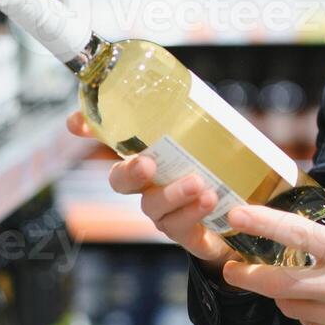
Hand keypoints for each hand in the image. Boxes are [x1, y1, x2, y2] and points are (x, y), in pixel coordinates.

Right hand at [67, 112, 239, 275]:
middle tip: (147, 164)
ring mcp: (164, 213)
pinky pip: (181, 229)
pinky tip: (210, 201)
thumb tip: (198, 88)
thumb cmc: (225, 170)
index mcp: (150, 156)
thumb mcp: (219, 136)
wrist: (248, 217)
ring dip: (173, 194)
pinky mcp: (186, 235)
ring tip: (199, 183)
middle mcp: (148, 186)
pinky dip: (194, 215)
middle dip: (129, 172)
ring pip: (153, 206)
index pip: (110, 140)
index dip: (90, 130)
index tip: (75, 123)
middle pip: (120, 181)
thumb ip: (204, 117)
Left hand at [220, 176, 324, 324]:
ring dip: (279, 292)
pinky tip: (317, 301)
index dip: (263, 223)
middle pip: (275, 282)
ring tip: (284, 280)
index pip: (298, 234)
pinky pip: (307, 323)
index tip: (238, 215)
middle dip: (245, 275)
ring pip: (288, 305)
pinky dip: (303, 310)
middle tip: (231, 266)